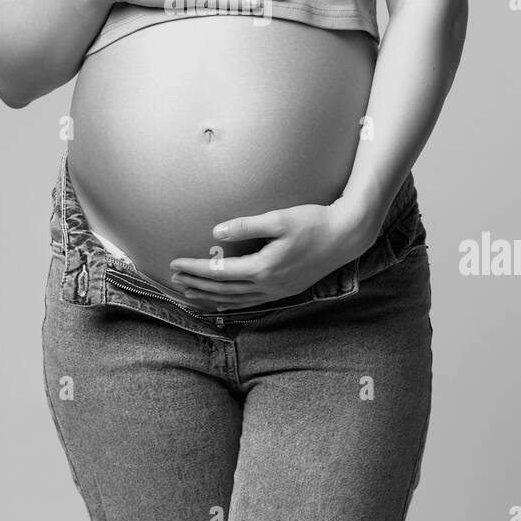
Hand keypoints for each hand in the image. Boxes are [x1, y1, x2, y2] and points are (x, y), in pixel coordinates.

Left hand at [168, 196, 385, 311]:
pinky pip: (251, 302)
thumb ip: (246, 226)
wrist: (346, 236)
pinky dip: (232, 302)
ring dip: (210, 296)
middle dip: (197, 285)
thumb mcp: (279, 218)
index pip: (219, 272)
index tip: (175, 263)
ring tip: (190, 292)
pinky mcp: (285, 289)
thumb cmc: (313, 222)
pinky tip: (223, 300)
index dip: (194, 268)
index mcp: (263, 267)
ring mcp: (278, 290)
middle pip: (223, 290)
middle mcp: (268, 284)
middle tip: (174, 279)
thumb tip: (216, 233)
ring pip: (236, 300)